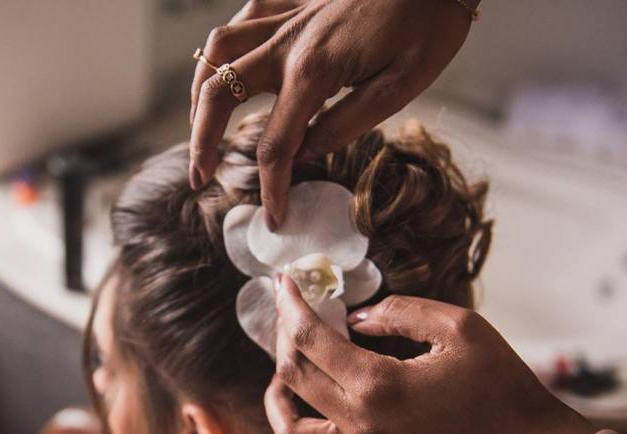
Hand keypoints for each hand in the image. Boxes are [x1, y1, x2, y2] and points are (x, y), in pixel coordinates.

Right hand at [189, 0, 475, 227]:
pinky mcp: (293, 2)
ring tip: (198, 126)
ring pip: (217, 52)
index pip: (276, 144)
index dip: (271, 187)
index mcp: (313, 72)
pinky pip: (243, 20)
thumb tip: (305, 153)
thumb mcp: (399, 87)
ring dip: (199, 93)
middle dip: (200, 141)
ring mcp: (286, 19)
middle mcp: (287, 43)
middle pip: (218, 94)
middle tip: (199, 178)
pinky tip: (227, 67)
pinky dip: (225, 47)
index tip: (274, 218)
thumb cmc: (428, 26)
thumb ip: (344, 124)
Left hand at [265, 275, 596, 433]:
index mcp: (376, 384)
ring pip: (291, 431)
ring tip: (291, 370)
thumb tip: (358, 317)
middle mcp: (359, 423)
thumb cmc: (504, 390)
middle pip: (291, 377)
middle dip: (285, 336)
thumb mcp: (462, 329)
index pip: (310, 338)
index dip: (291, 304)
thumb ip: (401, 312)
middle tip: (298, 312)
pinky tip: (318, 425)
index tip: (284, 280)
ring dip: (279, 398)